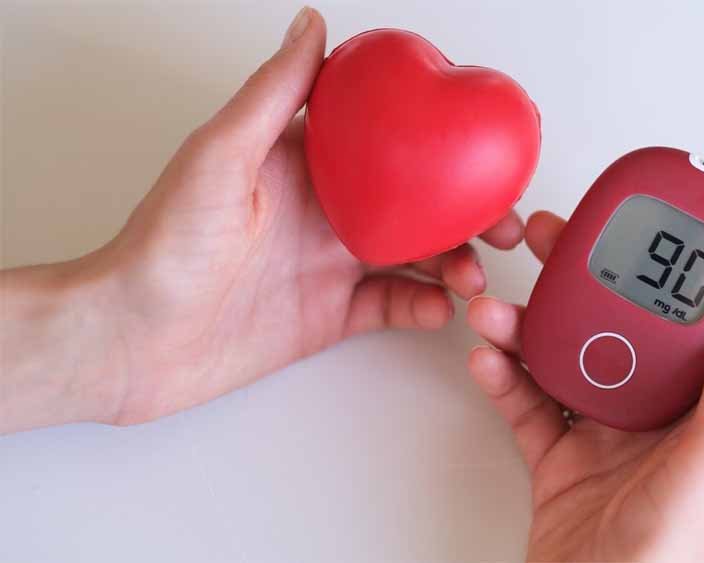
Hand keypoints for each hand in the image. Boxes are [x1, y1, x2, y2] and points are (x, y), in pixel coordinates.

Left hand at [0, 8, 522, 431]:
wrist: (130, 341)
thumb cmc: (161, 248)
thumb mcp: (220, 156)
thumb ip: (274, 96)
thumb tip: (311, 24)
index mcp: (304, 164)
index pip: (387, 143)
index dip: (439, 140)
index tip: (482, 144)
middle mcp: (324, 211)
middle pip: (416, 203)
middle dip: (467, 212)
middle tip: (504, 224)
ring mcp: (329, 264)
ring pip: (414, 257)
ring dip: (454, 263)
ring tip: (474, 276)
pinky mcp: (327, 314)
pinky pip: (390, 307)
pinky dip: (422, 308)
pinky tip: (438, 310)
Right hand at [466, 211, 703, 561]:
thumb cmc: (662, 558)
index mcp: (694, 416)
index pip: (685, 334)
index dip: (666, 282)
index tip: (648, 238)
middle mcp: (648, 419)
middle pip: (611, 333)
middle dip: (578, 287)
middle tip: (551, 247)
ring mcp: (600, 436)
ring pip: (560, 361)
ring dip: (525, 330)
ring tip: (496, 311)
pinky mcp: (557, 458)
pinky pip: (526, 406)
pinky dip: (503, 380)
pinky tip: (488, 359)